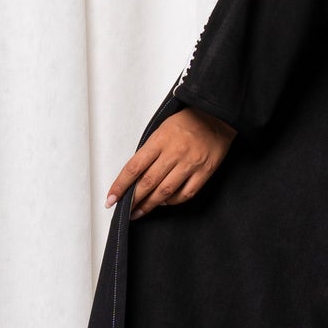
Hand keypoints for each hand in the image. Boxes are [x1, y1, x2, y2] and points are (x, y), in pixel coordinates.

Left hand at [106, 107, 236, 220]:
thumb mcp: (161, 129)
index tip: (111, 198)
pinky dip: (173, 201)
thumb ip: (150, 151)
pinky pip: (186, 193)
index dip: (120, 186)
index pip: (133, 168)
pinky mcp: (204, 171)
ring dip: (150, 205)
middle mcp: (174, 153)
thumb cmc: (188, 121)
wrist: (216, 116)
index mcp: (159, 141)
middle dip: (134, 200)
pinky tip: (165, 202)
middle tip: (126, 211)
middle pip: (147, 183)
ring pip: (165, 191)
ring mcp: (190, 163)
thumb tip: (136, 175)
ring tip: (141, 212)